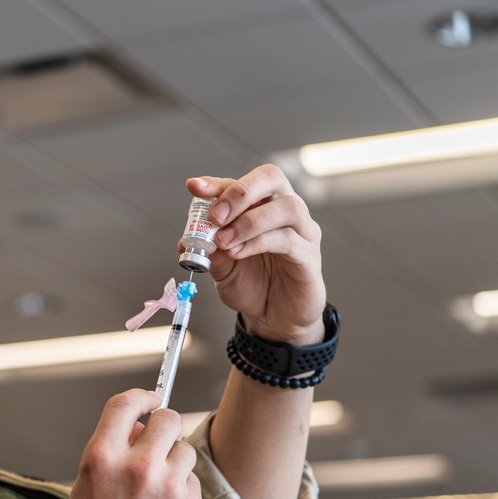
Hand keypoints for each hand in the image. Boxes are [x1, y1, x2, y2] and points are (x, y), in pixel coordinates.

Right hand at [64, 389, 204, 498]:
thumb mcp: (86, 486)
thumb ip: (112, 450)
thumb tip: (140, 427)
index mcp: (103, 458)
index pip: (126, 404)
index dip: (142, 396)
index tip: (151, 399)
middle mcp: (138, 468)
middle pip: (168, 418)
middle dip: (164, 426)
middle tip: (159, 441)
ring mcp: (169, 489)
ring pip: (185, 451)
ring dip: (175, 462)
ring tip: (158, 490)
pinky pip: (193, 483)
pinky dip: (183, 492)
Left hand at [185, 164, 325, 344]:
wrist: (274, 320)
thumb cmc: (252, 287)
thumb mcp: (222, 269)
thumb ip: (209, 252)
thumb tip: (188, 241)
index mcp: (261, 207)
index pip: (241, 183)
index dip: (217, 183)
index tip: (194, 187)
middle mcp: (285, 212)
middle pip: (272, 177)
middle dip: (239, 192)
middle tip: (216, 217)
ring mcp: (303, 232)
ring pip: (286, 207)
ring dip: (249, 221)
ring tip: (224, 242)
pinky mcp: (309, 256)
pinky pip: (288, 239)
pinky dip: (258, 242)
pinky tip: (238, 254)